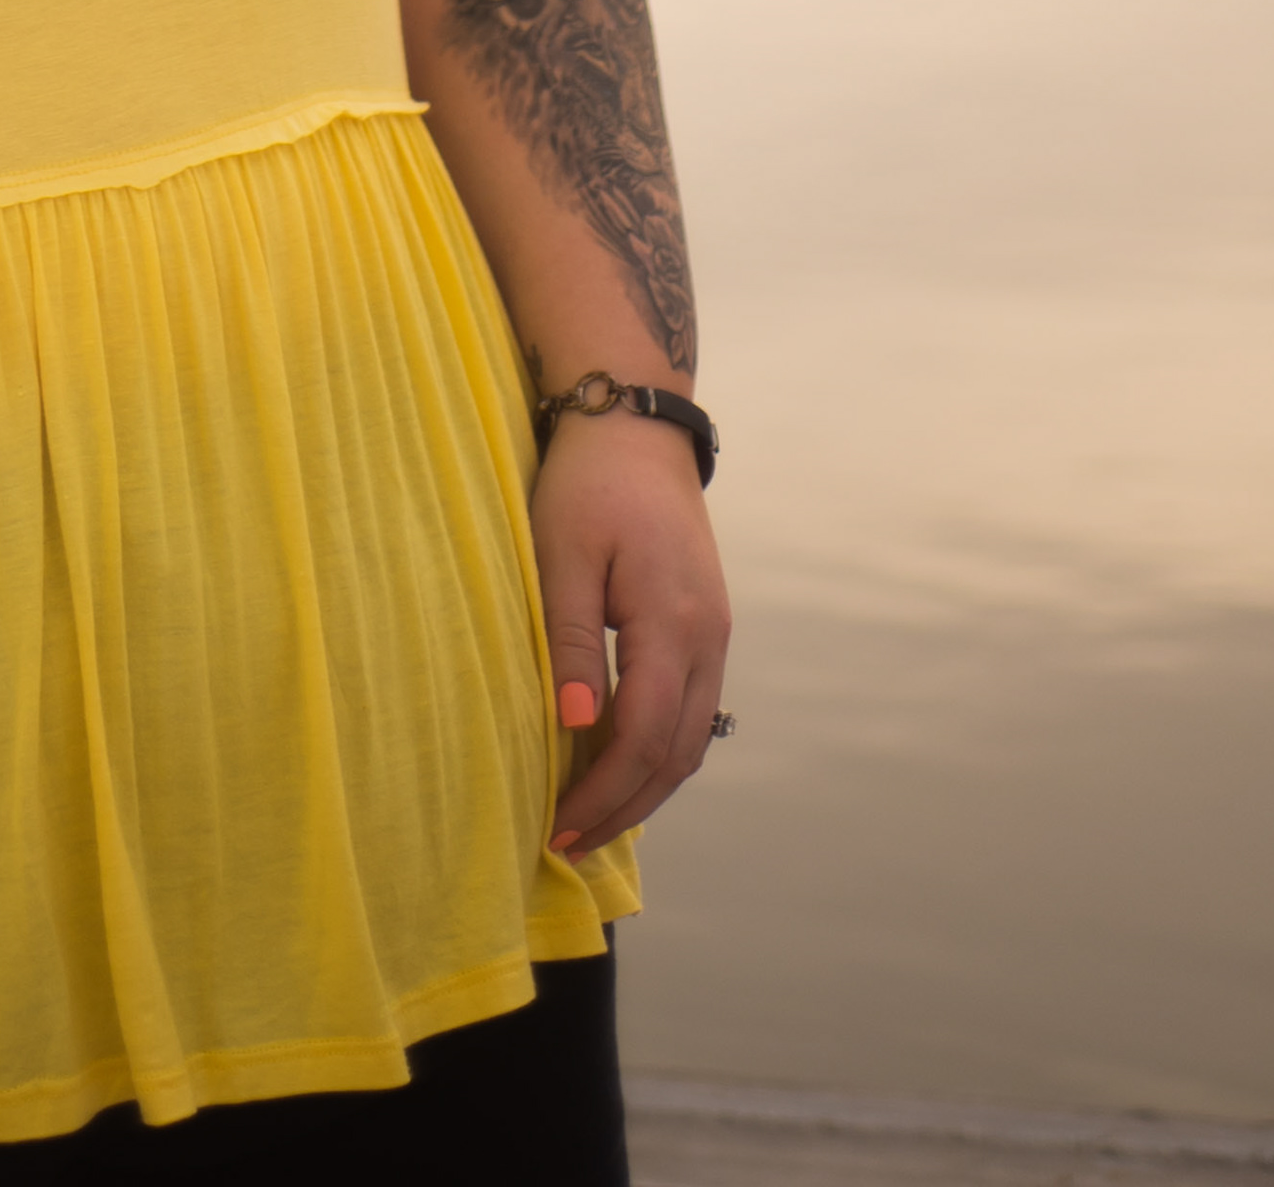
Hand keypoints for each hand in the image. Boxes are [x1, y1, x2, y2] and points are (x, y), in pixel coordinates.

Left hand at [536, 412, 730, 858]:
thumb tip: (575, 728)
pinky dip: (660, 752)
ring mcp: (715, 634)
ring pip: (691, 739)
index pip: (644, 735)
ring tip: (591, 822)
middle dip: (624, 806)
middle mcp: (707, 637)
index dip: (603, 792)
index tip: (558, 828)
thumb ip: (570, 640)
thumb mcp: (562, 553)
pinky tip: (621, 767)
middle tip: (568, 844)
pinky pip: (691, 710)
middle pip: (677, 753)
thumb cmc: (587, 484)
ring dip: (645, 787)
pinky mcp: (707, 628)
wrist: (637, 429)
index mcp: (672, 620)